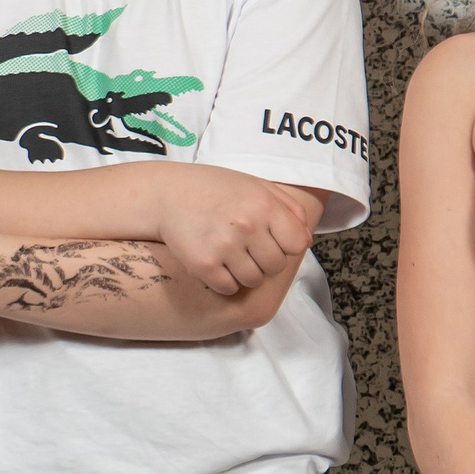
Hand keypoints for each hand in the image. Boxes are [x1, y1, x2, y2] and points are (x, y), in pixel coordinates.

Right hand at [147, 167, 315, 296]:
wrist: (167, 194)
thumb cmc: (215, 189)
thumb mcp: (255, 185)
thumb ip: (288, 207)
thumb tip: (307, 240)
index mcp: (264, 205)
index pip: (297, 244)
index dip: (286, 245)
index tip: (271, 239)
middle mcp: (246, 225)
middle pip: (276, 266)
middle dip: (264, 260)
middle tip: (246, 247)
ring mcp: (224, 246)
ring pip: (254, 280)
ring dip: (245, 273)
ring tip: (231, 254)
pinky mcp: (203, 264)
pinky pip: (229, 288)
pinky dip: (225, 281)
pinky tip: (216, 263)